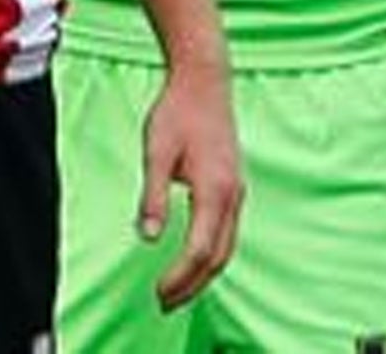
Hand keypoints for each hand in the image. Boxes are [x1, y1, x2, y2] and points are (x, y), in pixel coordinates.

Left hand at [138, 62, 242, 312]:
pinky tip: (195, 259)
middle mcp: (233, 195)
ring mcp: (237, 190)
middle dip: (193, 285)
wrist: (204, 80)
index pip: (200, 249)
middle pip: (218, 256)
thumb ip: (153, 196)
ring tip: (178, 290)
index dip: (180, 276)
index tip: (158, 292)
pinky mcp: (234, 184)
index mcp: (214, 189)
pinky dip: (213, 254)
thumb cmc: (177, 111)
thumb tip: (147, 237)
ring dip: (204, 273)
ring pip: (227, 246)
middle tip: (165, 304)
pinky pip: (228, 232)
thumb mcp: (155, 151)